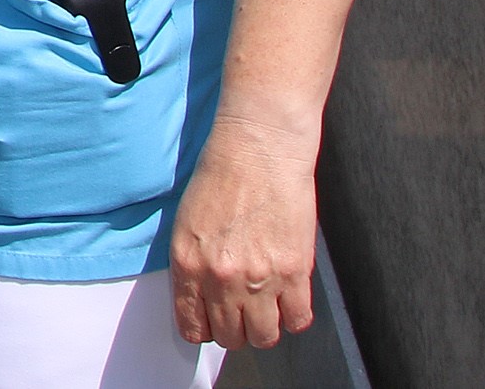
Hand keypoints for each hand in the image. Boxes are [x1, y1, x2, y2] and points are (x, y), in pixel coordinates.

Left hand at [169, 113, 319, 349]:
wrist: (258, 148)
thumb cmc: (221, 177)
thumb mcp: (187, 223)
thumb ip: (193, 266)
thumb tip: (203, 301)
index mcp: (188, 264)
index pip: (192, 326)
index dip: (204, 329)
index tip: (211, 323)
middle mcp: (221, 277)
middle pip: (231, 337)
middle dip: (235, 329)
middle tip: (240, 310)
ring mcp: (260, 278)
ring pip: (265, 337)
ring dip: (264, 327)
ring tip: (264, 305)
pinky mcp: (294, 272)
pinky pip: (297, 320)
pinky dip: (293, 315)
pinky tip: (287, 297)